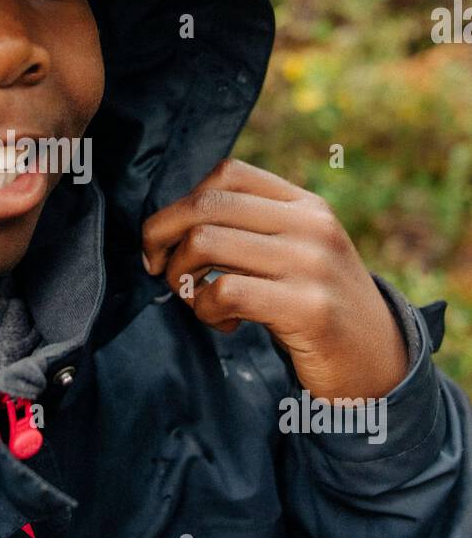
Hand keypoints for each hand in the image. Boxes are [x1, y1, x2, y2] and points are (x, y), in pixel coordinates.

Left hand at [141, 158, 408, 401]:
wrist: (378, 362)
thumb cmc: (318, 306)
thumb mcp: (298, 251)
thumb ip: (255, 227)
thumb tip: (176, 222)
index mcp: (306, 205)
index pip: (227, 174)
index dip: (181, 204)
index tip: (165, 240)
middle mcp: (311, 225)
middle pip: (206, 205)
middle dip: (162, 237)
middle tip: (160, 270)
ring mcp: (312, 264)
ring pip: (206, 243)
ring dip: (182, 277)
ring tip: (198, 300)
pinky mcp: (308, 308)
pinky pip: (225, 291)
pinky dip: (206, 310)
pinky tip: (225, 323)